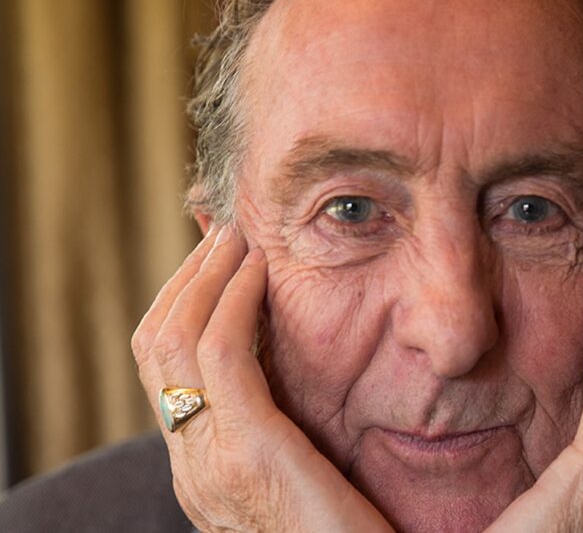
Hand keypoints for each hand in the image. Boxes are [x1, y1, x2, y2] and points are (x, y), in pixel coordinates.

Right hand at [131, 226, 392, 531]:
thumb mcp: (299, 476)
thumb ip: (280, 429)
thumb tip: (288, 376)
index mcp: (200, 466)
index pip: (163, 366)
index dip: (181, 301)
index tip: (215, 258)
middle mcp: (191, 462)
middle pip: (154, 345)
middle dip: (184, 279)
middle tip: (221, 234)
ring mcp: (209, 460)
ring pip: (173, 339)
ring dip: (203, 276)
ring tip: (236, 236)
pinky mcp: (251, 450)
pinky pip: (222, 354)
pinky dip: (234, 300)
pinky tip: (259, 271)